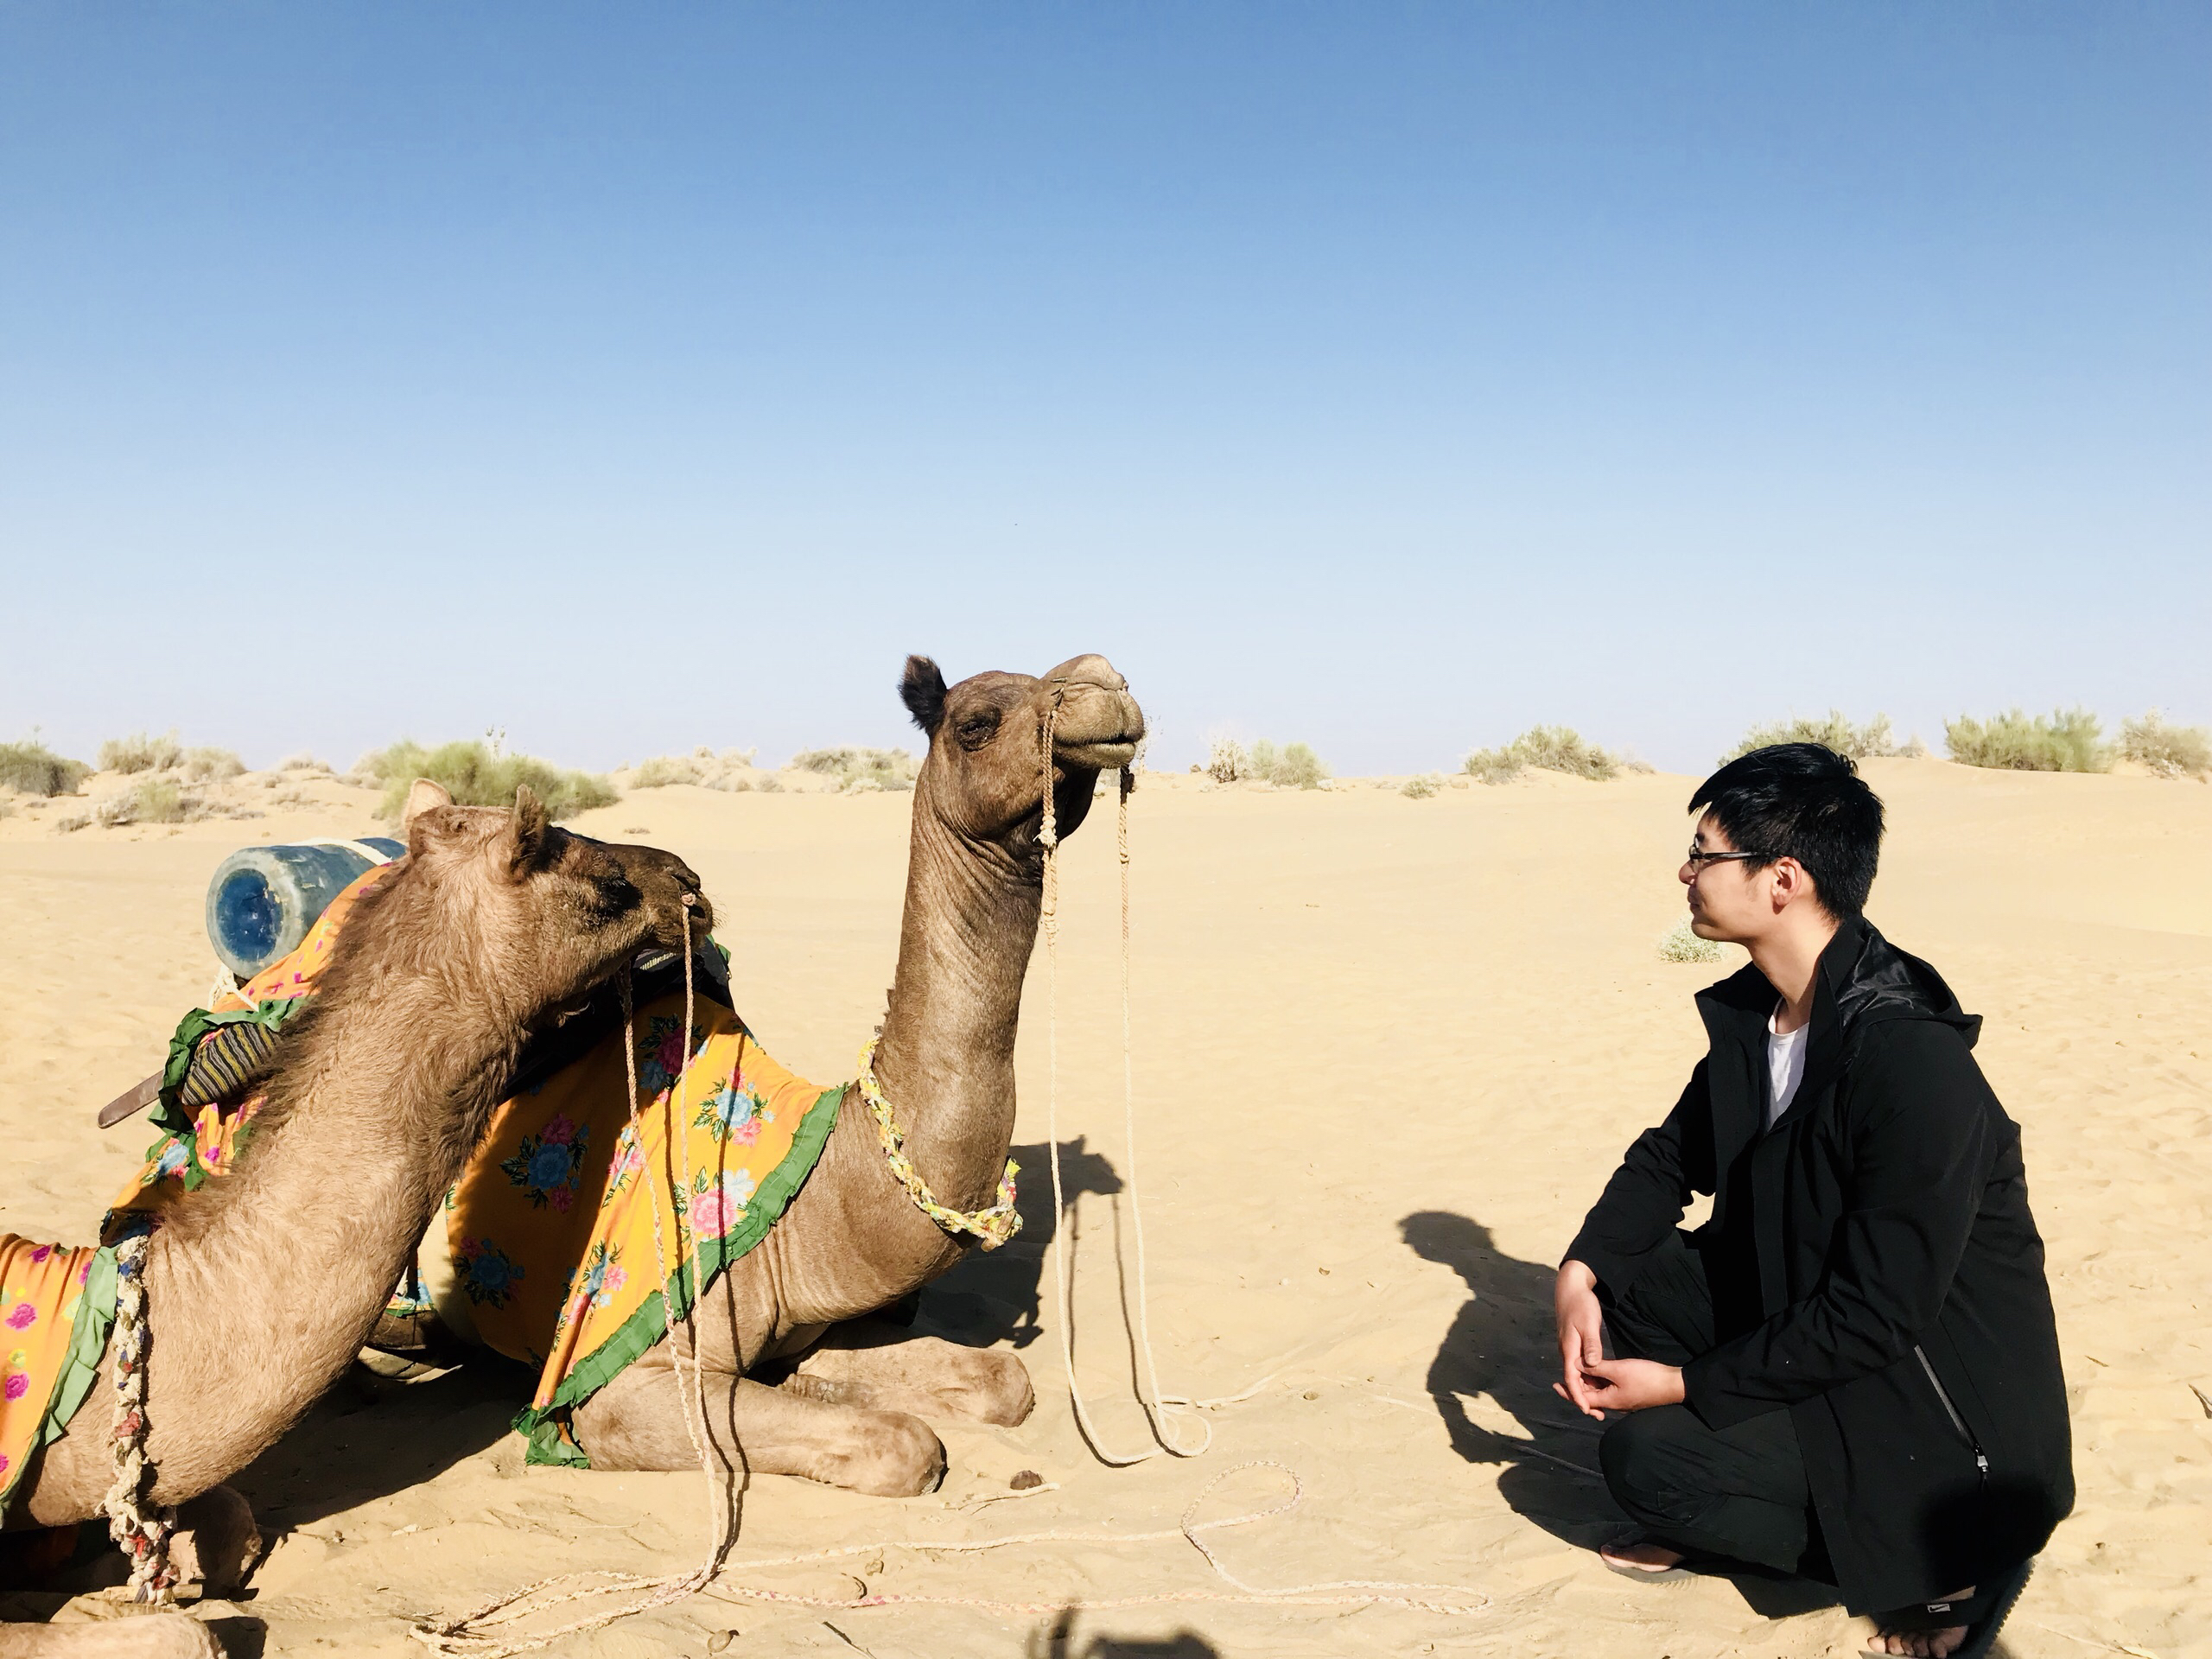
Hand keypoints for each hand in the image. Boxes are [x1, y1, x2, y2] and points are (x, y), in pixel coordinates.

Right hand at [1554, 1260, 1606, 1419]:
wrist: (1570, 1288)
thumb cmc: (1581, 1304)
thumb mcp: (1589, 1323)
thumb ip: (1591, 1345)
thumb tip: (1592, 1365)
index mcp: (1569, 1349)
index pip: (1571, 1378)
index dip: (1578, 1396)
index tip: (1587, 1410)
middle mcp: (1566, 1351)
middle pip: (1572, 1381)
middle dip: (1582, 1398)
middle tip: (1597, 1414)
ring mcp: (1568, 1348)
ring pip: (1575, 1375)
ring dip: (1585, 1390)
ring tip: (1600, 1404)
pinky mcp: (1573, 1345)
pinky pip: (1578, 1367)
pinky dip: (1586, 1378)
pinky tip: (1597, 1382)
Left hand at [1555, 1356, 1684, 1414]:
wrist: (1673, 1384)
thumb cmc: (1646, 1378)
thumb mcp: (1618, 1370)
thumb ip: (1596, 1367)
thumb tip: (1577, 1364)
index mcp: (1609, 1400)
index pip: (1582, 1398)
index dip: (1569, 1391)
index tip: (1556, 1384)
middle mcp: (1614, 1403)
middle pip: (1590, 1396)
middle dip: (1576, 1386)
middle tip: (1562, 1376)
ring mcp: (1622, 1398)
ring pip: (1600, 1391)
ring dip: (1588, 1382)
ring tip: (1577, 1369)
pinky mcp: (1629, 1392)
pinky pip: (1609, 1388)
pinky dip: (1599, 1380)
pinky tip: (1597, 1370)